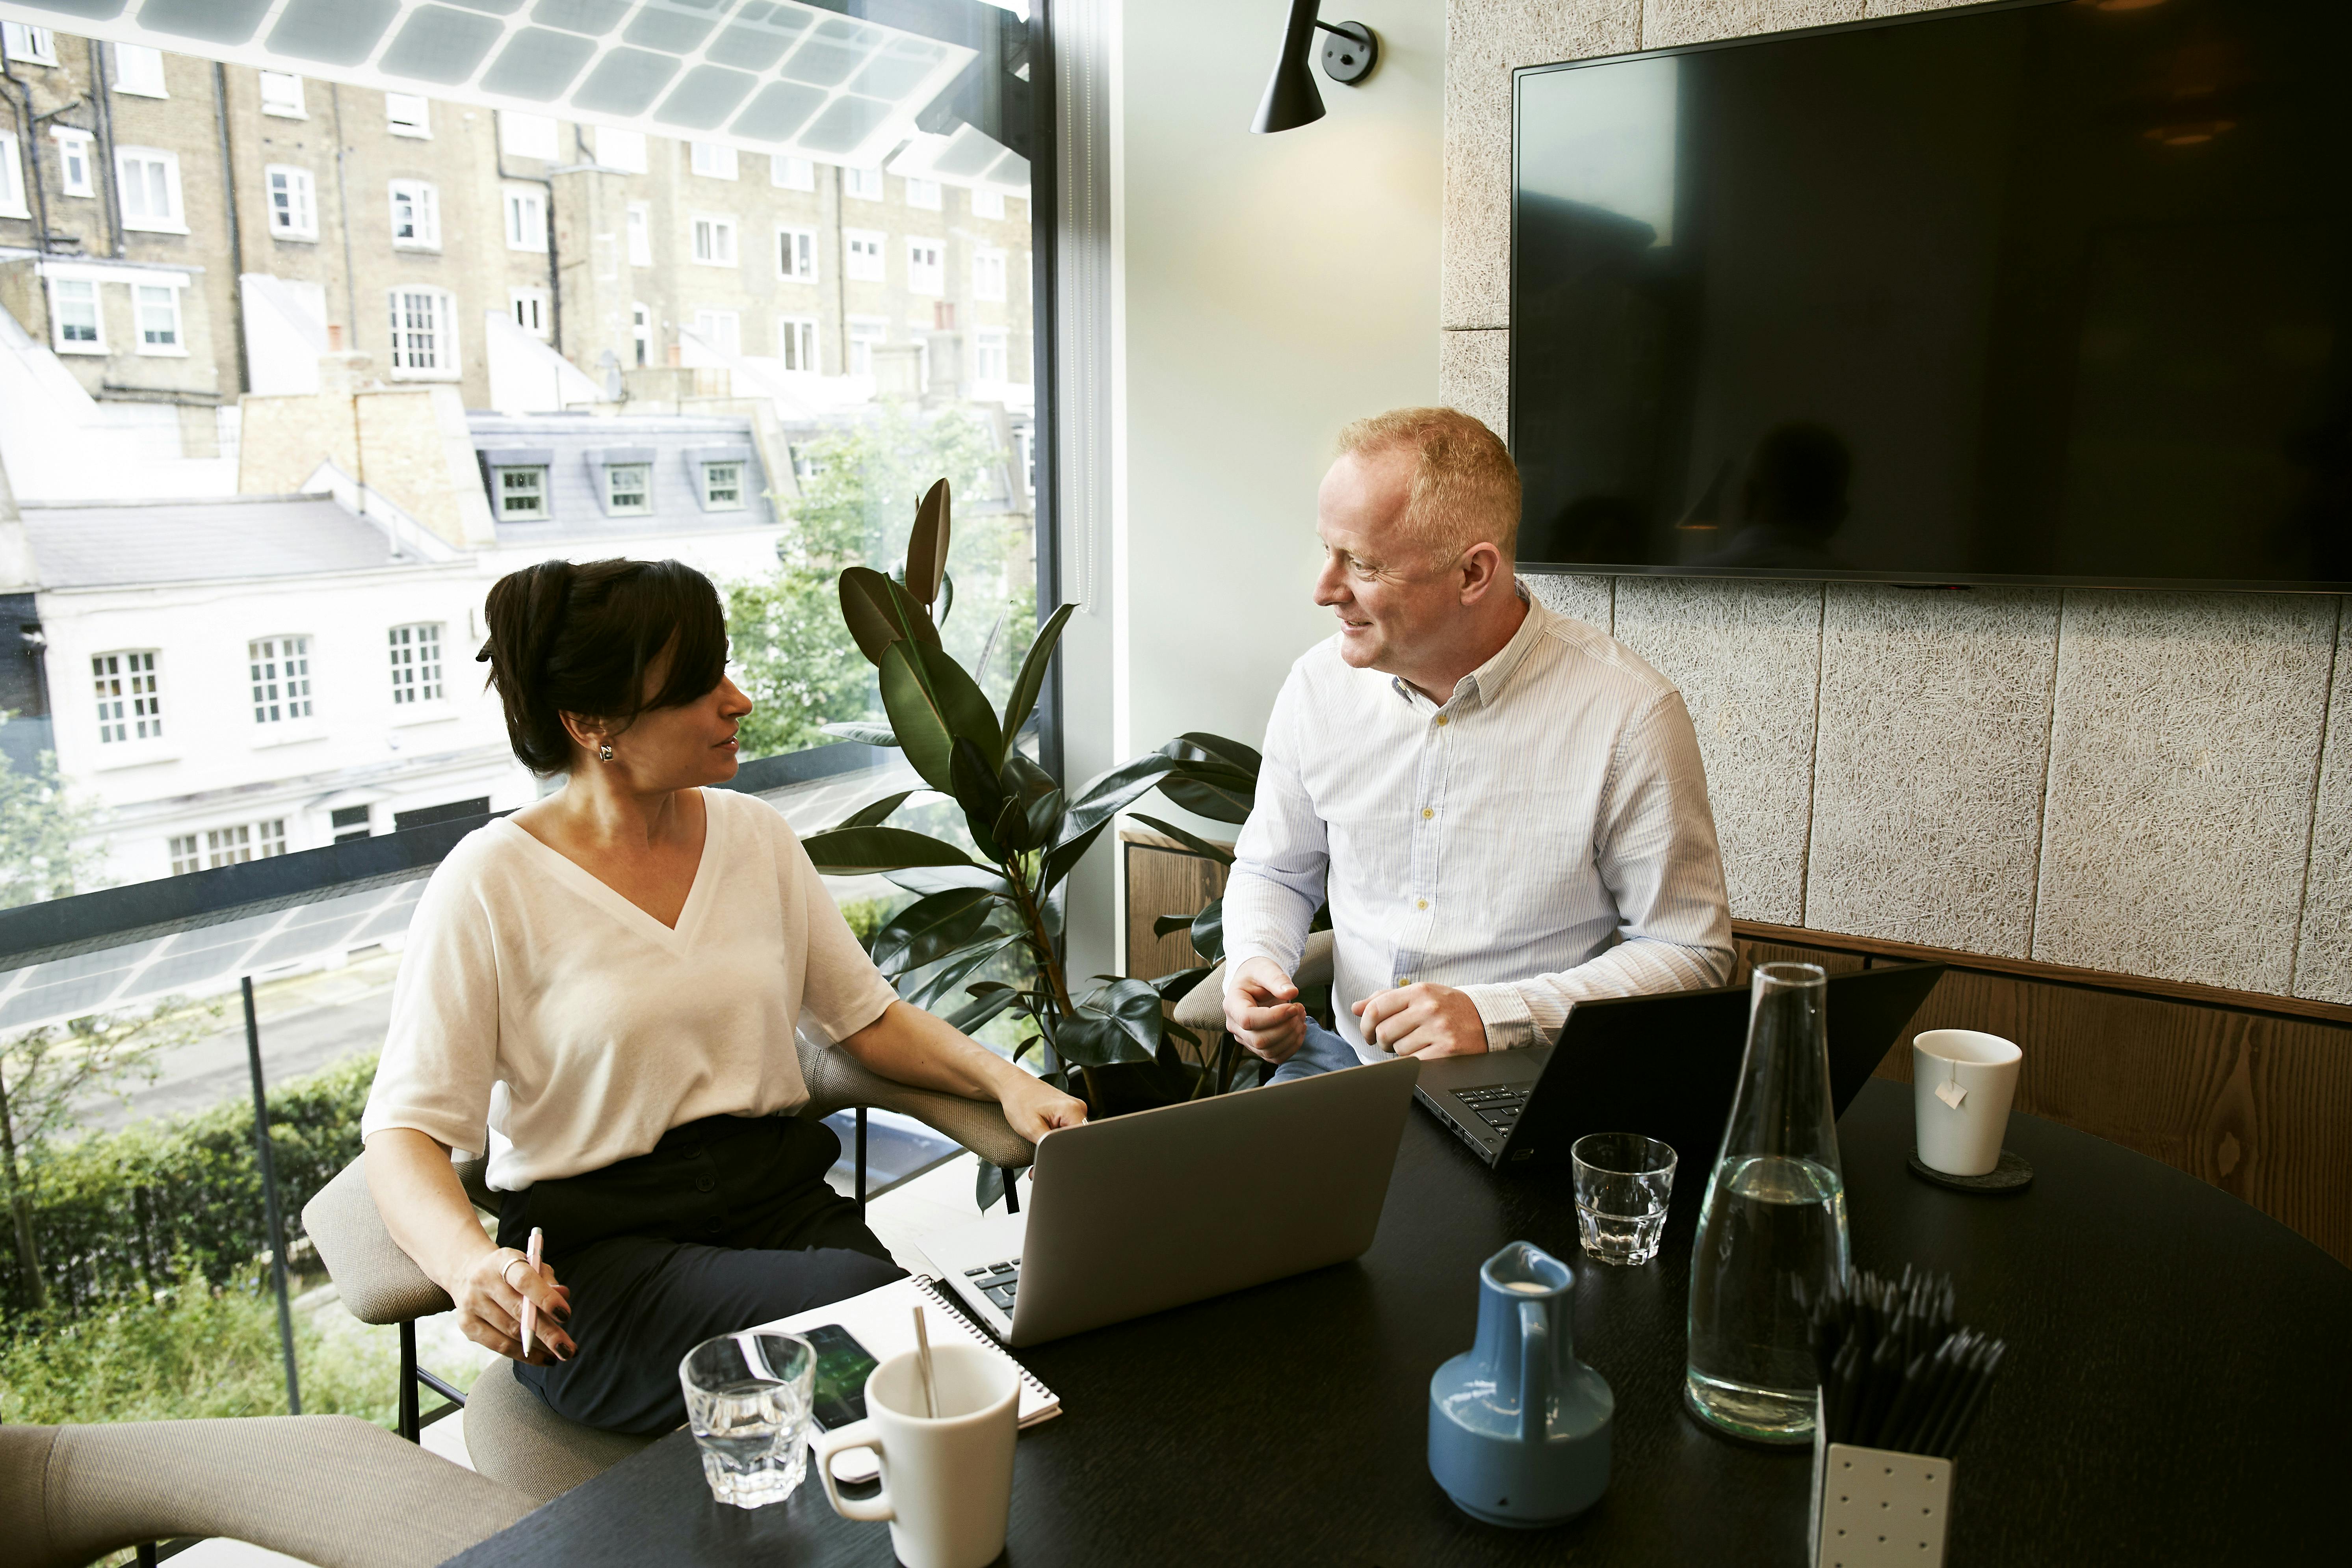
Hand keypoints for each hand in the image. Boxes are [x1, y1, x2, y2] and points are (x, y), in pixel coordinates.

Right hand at [448, 1245, 575, 1364]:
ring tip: (561, 1352)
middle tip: (568, 1349)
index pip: (524, 1280)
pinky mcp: (467, 1325)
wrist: (469, 1274)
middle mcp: (482, 1281)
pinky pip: (499, 1346)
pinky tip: (544, 1358)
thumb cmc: (512, 1272)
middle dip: (548, 1333)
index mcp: (501, 1261)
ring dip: (539, 1347)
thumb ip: (547, 1279)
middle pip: (518, 1311)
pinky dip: (524, 1355)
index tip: (566, 1314)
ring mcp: (472, 1304)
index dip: (545, 1297)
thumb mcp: (531, 1266)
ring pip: (510, 1332)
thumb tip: (563, 1295)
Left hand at [998, 1070, 1087, 1143]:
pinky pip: (1068, 1127)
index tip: (1051, 1149)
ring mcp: (1075, 1107)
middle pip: (1078, 1137)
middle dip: (1062, 1145)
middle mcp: (1078, 1107)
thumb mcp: (1031, 1129)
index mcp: (1072, 1110)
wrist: (1014, 1086)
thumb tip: (1061, 1157)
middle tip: (1042, 1139)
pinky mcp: (1069, 1110)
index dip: (1068, 1150)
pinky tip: (1045, 1126)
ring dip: (1059, 1138)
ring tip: (1042, 1129)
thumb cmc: (1019, 1102)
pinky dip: (1057, 1131)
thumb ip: (1049, 1145)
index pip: (1082, 1139)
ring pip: (1072, 1134)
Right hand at [1225, 957, 1306, 1064]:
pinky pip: (1275, 1056)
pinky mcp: (1257, 1046)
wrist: (1254, 981)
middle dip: (1286, 1028)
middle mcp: (1235, 1025)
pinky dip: (1292, 1046)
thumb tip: (1291, 993)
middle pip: (1259, 1040)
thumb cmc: (1257, 973)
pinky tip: (1300, 1029)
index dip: (1274, 1017)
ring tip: (1301, 1016)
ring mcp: (1245, 1038)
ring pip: (1269, 1051)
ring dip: (1292, 1037)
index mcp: (1232, 1004)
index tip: (1293, 1006)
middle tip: (1300, 1009)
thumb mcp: (1266, 969)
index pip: (1248, 1020)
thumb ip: (1277, 979)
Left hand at [1355, 982, 1488, 1058]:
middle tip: (1391, 1042)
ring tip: (1415, 1043)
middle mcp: (1428, 1008)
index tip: (1367, 1033)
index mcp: (1419, 991)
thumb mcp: (1420, 994)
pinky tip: (1424, 1052)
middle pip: (1384, 1032)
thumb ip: (1386, 998)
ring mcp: (1439, 1029)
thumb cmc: (1448, 1007)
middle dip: (1383, 1041)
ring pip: (1399, 1049)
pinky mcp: (1447, 1050)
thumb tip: (1356, 1007)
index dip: (1365, 1024)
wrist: (1486, 1018)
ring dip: (1401, 1051)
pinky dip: (1415, 1061)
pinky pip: (1415, 1062)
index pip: (1377, 1007)